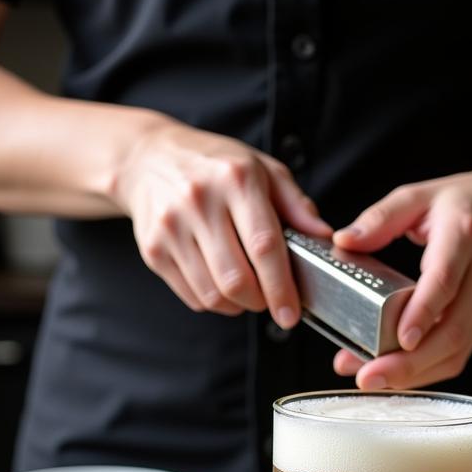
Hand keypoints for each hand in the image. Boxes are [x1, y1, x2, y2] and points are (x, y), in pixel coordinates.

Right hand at [113, 119, 331, 326]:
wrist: (148, 159)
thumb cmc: (214, 166)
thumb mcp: (262, 170)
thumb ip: (296, 205)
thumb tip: (324, 237)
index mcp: (235, 180)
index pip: (264, 246)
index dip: (281, 287)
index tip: (291, 312)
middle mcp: (199, 202)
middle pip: (236, 279)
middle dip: (260, 301)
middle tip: (270, 299)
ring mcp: (171, 228)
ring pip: (213, 294)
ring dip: (238, 305)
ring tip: (247, 292)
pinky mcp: (153, 250)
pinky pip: (192, 296)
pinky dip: (214, 301)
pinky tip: (221, 284)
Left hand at [331, 159, 471, 388]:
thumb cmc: (467, 201)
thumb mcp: (419, 195)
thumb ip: (379, 218)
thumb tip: (345, 241)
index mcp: (465, 235)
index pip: (446, 281)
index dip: (424, 313)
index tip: (401, 339)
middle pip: (452, 329)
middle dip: (410, 362)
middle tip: (368, 376)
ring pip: (457, 349)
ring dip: (415, 373)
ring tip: (374, 380)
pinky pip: (460, 352)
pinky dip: (428, 369)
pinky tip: (397, 375)